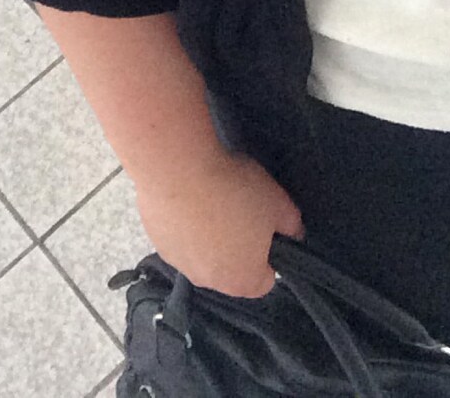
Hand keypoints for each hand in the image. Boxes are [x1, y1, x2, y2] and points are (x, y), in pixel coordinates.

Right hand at [135, 150, 305, 298]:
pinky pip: (178, 237)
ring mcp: (179, 262)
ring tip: (210, 199)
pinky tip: (187, 195)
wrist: (179, 168)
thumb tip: (293, 234)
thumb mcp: (279, 203)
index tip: (265, 226)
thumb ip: (292, 225)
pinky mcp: (156, 241)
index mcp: (243, 281)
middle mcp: (209, 282)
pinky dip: (184, 223)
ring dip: (207, 235)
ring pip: (201, 254)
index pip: (264, 280)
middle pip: (230, 269)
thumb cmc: (234, 190)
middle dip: (237, 245)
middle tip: (238, 209)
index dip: (269, 253)